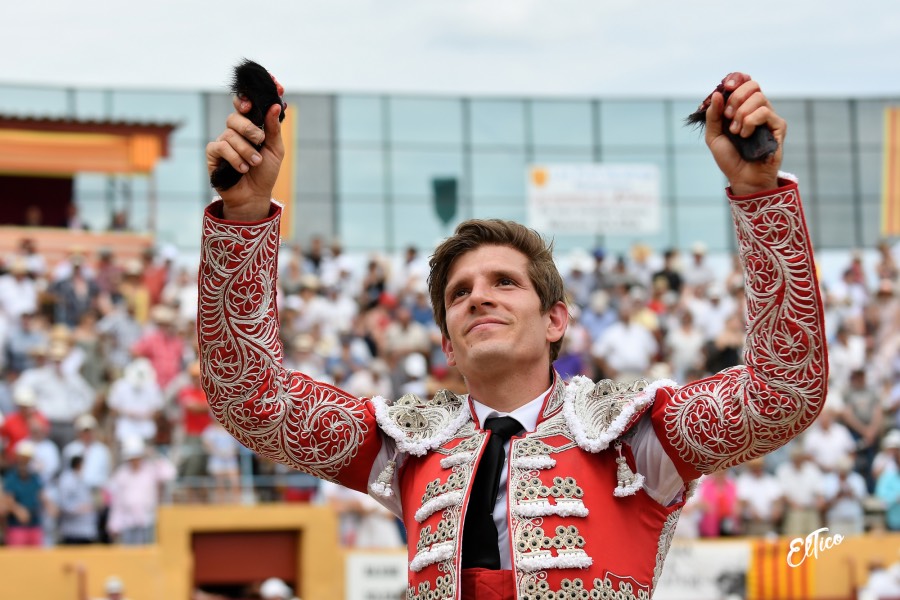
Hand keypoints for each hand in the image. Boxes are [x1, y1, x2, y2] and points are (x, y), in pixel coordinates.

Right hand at [205, 76, 285, 220]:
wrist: (255, 195)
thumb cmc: (265, 172)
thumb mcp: (275, 149)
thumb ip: (273, 128)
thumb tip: (276, 105)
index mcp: (250, 127)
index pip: (243, 106)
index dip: (244, 101)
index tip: (249, 105)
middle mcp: (235, 132)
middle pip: (234, 118)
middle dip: (249, 129)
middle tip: (259, 141)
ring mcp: (223, 142)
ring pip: (230, 135)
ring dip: (246, 150)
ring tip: (254, 163)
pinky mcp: (213, 154)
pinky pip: (221, 147)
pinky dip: (234, 158)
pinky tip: (242, 168)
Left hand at [705, 73, 784, 195]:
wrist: (742, 177)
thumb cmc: (730, 158)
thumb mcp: (714, 135)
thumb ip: (713, 115)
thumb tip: (718, 94)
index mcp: (742, 107)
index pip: (744, 82)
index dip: (737, 79)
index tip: (727, 86)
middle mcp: (757, 109)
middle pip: (752, 85)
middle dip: (736, 98)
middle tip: (728, 116)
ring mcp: (769, 117)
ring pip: (758, 97)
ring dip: (741, 114)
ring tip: (736, 132)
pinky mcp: (778, 126)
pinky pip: (765, 112)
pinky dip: (750, 122)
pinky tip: (745, 136)